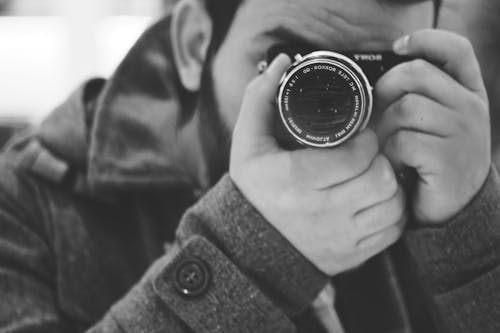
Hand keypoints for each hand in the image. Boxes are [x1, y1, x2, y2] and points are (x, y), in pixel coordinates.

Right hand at [230, 54, 405, 275]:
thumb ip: (259, 99)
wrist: (252, 246)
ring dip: (390, 184)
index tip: (361, 136)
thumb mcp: (247, 144)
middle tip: (368, 154)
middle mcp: (323, 212)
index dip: (366, 139)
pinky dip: (392, 212)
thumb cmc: (254, 190)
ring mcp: (340, 238)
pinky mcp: (352, 256)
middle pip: (380, 178)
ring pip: (392, 204)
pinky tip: (376, 201)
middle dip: (379, 160)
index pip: (357, 156)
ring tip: (374, 175)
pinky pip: (392, 230)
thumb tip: (282, 61)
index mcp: (298, 180)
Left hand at [376, 29, 490, 224]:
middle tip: (382, 117)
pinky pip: (402, 141)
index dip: (425, 40)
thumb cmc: (436, 161)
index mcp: (468, 94)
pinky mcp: (446, 158)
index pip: (455, 50)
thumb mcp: (436, 123)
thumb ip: (420, 97)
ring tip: (389, 147)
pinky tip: (397, 164)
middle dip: (386, 91)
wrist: (454, 209)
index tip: (398, 47)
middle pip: (415, 74)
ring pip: (404, 108)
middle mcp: (470, 107)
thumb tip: (379, 83)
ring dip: (385, 129)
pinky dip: (390, 154)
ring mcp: (461, 132)